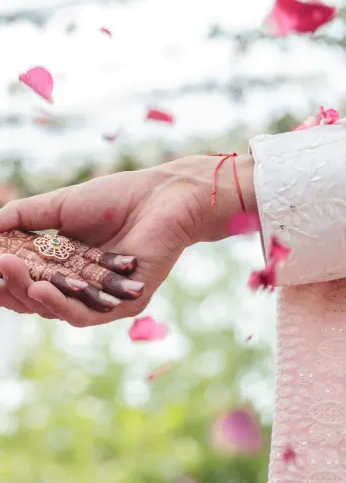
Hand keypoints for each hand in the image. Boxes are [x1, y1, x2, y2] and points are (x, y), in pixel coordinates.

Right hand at [0, 155, 256, 326]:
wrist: (163, 197)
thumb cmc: (116, 198)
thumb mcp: (60, 205)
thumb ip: (23, 217)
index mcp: (66, 265)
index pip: (28, 280)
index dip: (6, 277)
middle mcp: (82, 285)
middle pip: (38, 299)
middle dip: (13, 285)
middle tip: (0, 265)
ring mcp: (102, 297)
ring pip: (58, 309)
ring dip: (30, 294)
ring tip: (11, 273)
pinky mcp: (124, 305)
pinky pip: (88, 315)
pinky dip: (62, 305)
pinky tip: (42, 288)